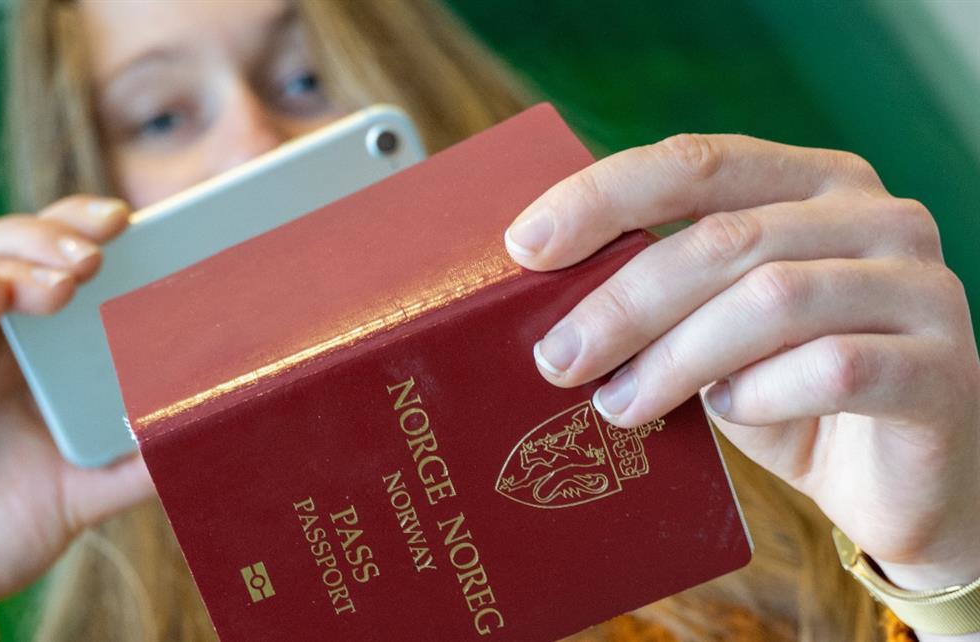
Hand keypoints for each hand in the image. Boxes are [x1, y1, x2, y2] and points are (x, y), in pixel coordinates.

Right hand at [0, 196, 153, 608]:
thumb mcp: (82, 489)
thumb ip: (136, 460)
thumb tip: (204, 431)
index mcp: (9, 348)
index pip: (34, 259)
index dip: (70, 227)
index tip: (125, 219)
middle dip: (43, 240)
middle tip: (98, 254)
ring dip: (5, 270)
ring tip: (62, 283)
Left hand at [506, 135, 979, 597]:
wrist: (892, 481)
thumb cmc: (783, 393)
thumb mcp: (712, 329)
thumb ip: (661, 294)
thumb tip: (540, 299)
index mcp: (814, 184)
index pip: (698, 162)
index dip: (604, 196)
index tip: (524, 246)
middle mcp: (878, 218)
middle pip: (725, 238)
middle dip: (623, 301)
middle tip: (556, 360)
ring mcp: (922, 288)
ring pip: (772, 301)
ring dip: (675, 359)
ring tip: (619, 406)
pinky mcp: (944, 370)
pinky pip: (835, 369)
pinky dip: (761, 395)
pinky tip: (726, 412)